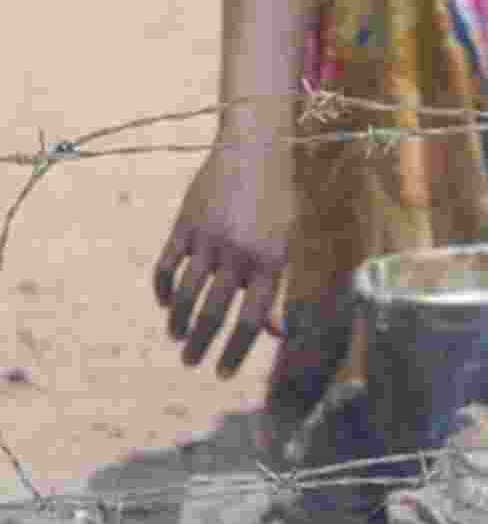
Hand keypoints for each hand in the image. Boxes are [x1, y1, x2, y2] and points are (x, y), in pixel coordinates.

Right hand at [153, 144, 292, 376]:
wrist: (252, 148)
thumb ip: (280, 288)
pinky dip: (164, 289)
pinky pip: (167, 265)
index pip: (252, 320)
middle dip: (202, 344)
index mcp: (270, 260)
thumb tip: (278, 334)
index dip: (236, 351)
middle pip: (215, 312)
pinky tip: (167, 304)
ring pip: (187, 293)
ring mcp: (209, 237)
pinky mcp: (185, 223)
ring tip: (178, 339)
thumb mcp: (287, 241)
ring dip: (179, 322)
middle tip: (192, 362)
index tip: (222, 374)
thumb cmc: (277, 200)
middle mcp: (239, 252)